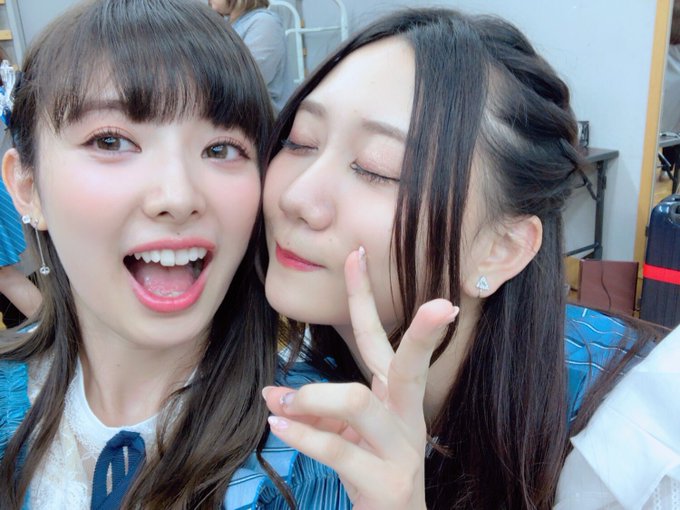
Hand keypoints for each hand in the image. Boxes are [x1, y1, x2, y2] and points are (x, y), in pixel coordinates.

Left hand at [263, 247, 457, 509]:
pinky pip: (338, 449)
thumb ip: (313, 410)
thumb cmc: (370, 470)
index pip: (380, 338)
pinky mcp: (388, 482)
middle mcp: (406, 415)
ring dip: (314, 397)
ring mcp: (401, 449)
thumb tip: (273, 393)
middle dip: (426, 333)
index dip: (365, 296)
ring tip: (284, 401)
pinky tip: (278, 425)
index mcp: (395, 395)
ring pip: (358, 403)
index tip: (356, 253)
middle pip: (411, 364)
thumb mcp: (341, 434)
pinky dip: (303, 435)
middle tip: (442, 306)